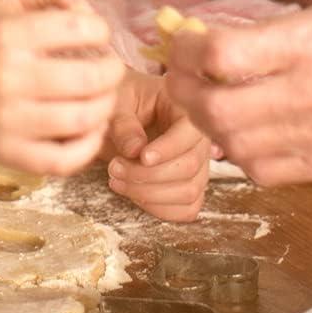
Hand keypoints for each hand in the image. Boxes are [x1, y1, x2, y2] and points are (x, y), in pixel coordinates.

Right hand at [0, 0, 123, 175]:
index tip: (96, 33)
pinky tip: (90, 128)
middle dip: (112, 71)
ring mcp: (5, 121)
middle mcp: (5, 78)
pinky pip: (62, 161)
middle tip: (110, 67)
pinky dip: (88, 147)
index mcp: (7, 34)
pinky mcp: (5, 153)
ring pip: (81, 120)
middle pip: (88, 79)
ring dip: (106, 106)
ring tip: (104, 95)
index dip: (100, 29)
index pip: (79, 29)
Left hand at [104, 68, 209, 221]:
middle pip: (189, 166)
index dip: (167, 149)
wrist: (118, 118)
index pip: (189, 133)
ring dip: (150, 194)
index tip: (141, 156)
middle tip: (114, 167)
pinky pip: (186, 209)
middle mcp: (197, 139)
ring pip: (189, 192)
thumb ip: (124, 124)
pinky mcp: (189, 187)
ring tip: (116, 180)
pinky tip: (133, 194)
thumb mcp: (117, 103)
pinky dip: (159, 209)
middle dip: (149, 175)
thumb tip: (135, 150)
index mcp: (184, 109)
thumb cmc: (121, 104)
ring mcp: (197, 165)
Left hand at [165, 0, 311, 186]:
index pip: (222, 54)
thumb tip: (210, 44)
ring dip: (208, 124)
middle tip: (180, 73)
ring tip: (205, 99)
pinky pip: (268, 170)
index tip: (181, 39)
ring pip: (236, 146)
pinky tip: (242, 127)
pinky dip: (241, 151)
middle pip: (219, 109)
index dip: (186, 48)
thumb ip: (271, 31)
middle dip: (185, 91)